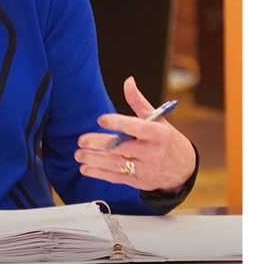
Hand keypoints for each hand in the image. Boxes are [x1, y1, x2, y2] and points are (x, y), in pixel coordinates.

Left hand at [75, 78, 197, 191]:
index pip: (137, 127)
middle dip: (100, 144)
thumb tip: (128, 82)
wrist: (183, 169)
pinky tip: (86, 168)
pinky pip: (116, 177)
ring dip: (95, 160)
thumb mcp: (159, 120)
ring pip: (116, 164)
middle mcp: (152, 152)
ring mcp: (145, 168)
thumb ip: (139, 102)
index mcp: (158, 134)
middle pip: (122, 147)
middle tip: (82, 140)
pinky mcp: (138, 181)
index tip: (101, 119)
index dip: (119, 123)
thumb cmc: (167, 140)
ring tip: (79, 154)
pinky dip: (99, 173)